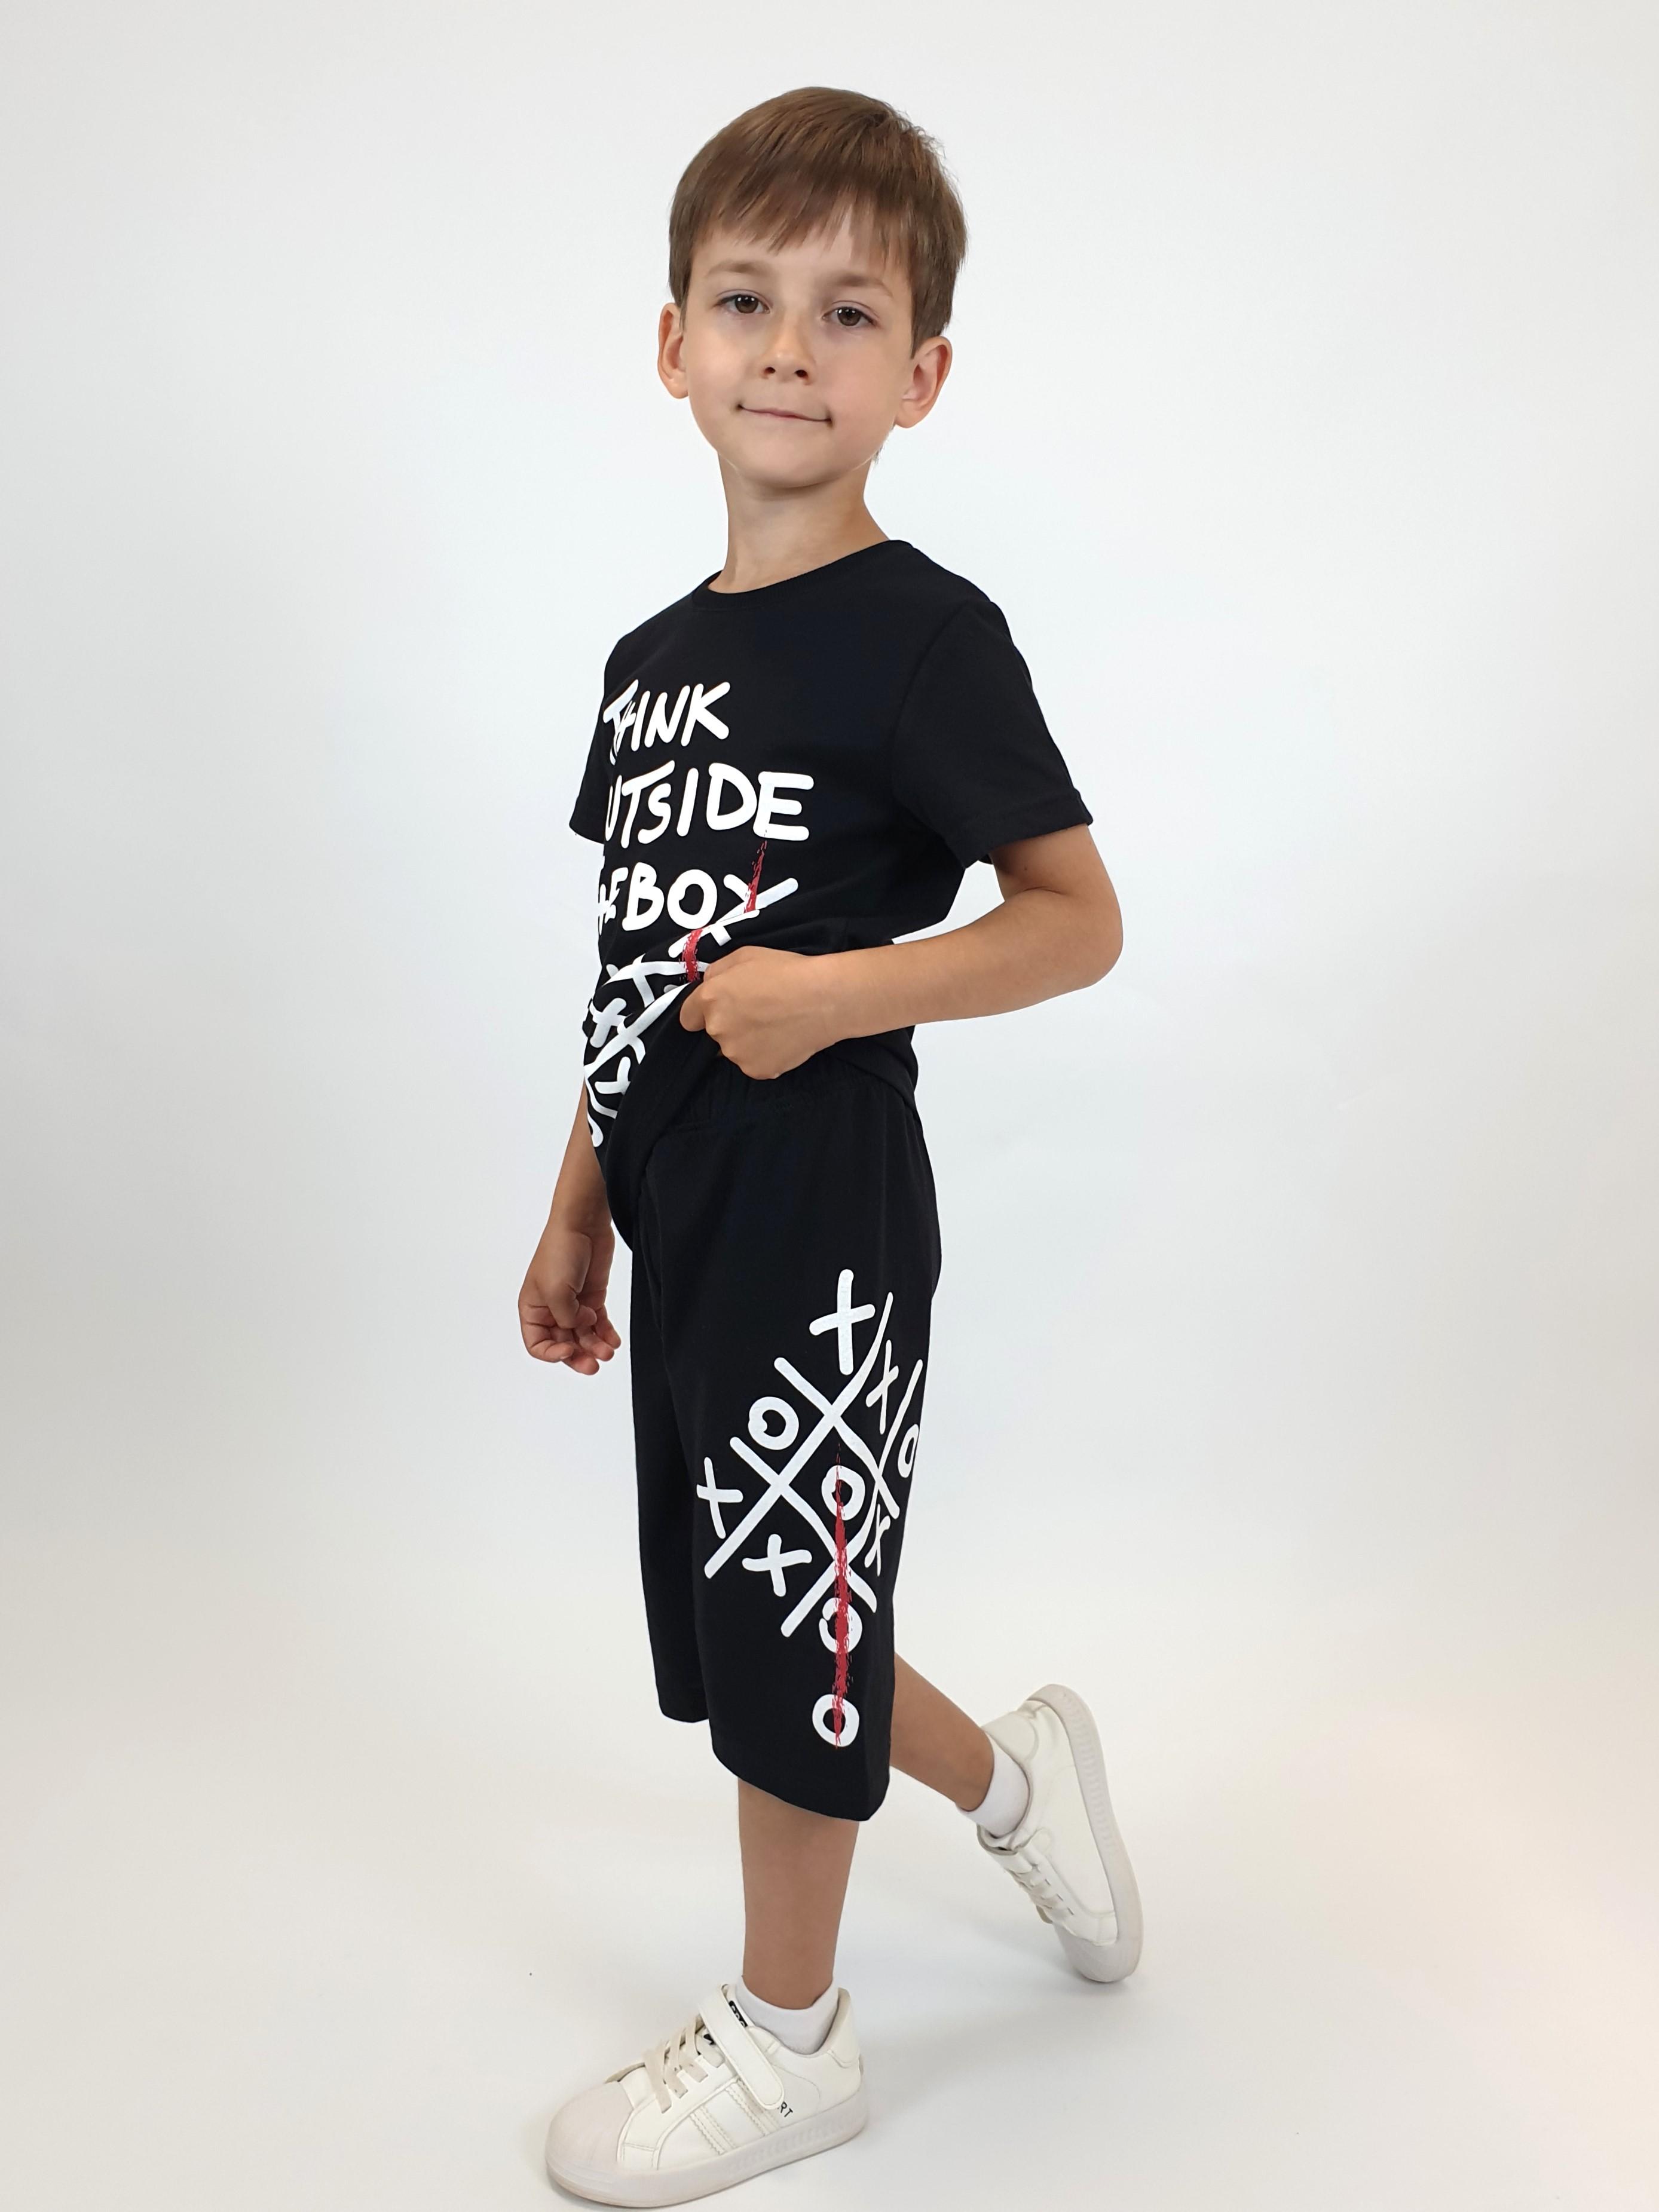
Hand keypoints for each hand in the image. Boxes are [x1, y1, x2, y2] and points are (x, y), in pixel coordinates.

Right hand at [518, 1215, 621, 1374]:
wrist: (584, 1223)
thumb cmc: (560, 1250)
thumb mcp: (556, 1291)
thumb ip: (565, 1318)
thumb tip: (580, 1327)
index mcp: (532, 1308)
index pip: (537, 1344)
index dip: (551, 1354)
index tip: (567, 1351)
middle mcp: (551, 1310)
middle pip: (562, 1345)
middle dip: (578, 1356)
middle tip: (593, 1365)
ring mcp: (573, 1304)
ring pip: (583, 1337)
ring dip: (595, 1347)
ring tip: (609, 1351)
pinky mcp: (592, 1297)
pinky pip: (598, 1324)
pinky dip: (606, 1334)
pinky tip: (614, 1341)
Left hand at [678, 945, 837, 1078]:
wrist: (824, 999)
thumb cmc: (788, 972)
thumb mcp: (746, 955)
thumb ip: (718, 971)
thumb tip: (709, 984)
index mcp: (711, 999)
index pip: (688, 1017)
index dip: (703, 1012)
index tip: (721, 1008)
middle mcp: (718, 1029)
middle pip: (714, 1033)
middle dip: (731, 1023)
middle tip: (760, 1010)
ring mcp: (737, 1053)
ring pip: (735, 1049)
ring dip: (748, 1040)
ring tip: (776, 1024)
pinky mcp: (757, 1070)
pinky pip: (754, 1063)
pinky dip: (766, 1054)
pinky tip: (784, 1038)